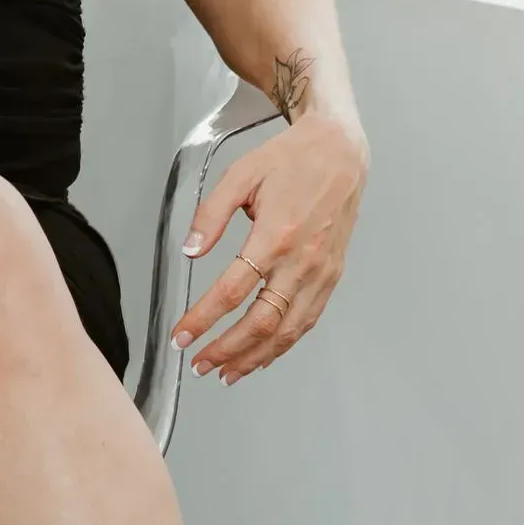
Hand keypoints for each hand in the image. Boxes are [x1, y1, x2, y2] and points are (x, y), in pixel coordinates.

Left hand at [170, 115, 367, 385]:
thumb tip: (190, 250)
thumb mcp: (241, 175)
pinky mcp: (332, 276)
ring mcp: (321, 272)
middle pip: (262, 322)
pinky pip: (307, 320)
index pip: (232, 291)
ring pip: (288, 330)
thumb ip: (211, 215)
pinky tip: (262, 354)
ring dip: (255, 356)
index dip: (203, 319)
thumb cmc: (291, 160)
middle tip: (199, 364)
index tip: (182, 335)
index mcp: (276, 235)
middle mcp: (302, 261)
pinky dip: (284, 344)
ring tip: (226, 372)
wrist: (341, 152)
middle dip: (227, 349)